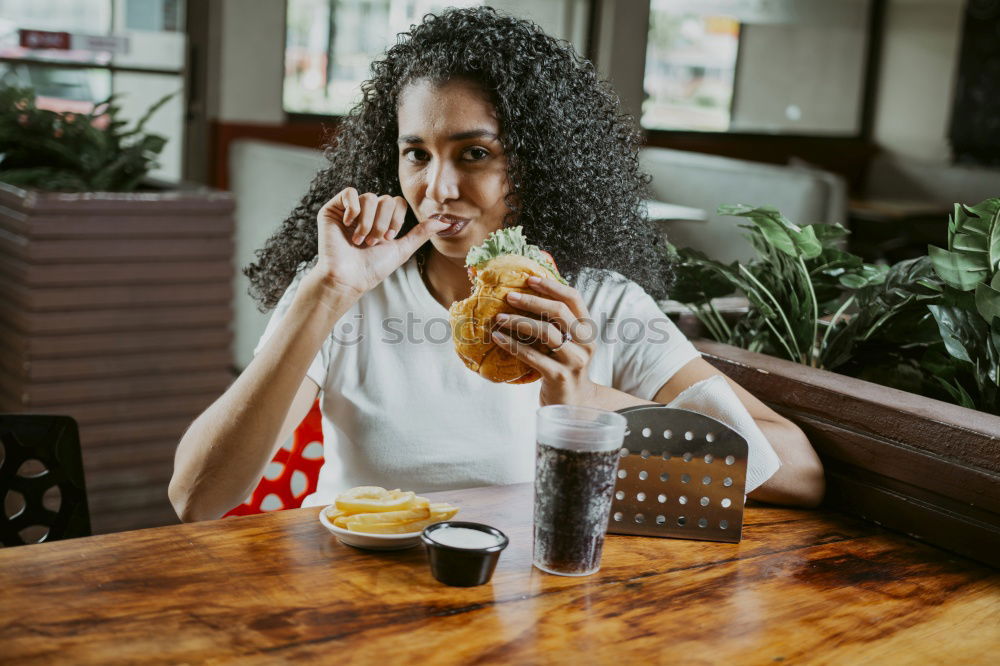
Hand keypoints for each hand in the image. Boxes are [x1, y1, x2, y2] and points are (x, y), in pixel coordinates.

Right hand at [311, 188, 449, 296]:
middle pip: (385, 199)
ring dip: (368, 223)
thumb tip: (446, 221)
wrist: (348, 278)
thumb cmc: (373, 268)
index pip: (397, 202)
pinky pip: (349, 193)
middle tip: (372, 242)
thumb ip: (422, 233)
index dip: (396, 219)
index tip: (389, 239)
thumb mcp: (402, 249)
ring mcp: (349, 211)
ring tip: (360, 240)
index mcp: (382, 220)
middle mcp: (366, 213)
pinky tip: (348, 224)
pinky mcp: (333, 210)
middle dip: (382, 224)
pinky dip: (353, 209)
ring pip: (369, 197)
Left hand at [491, 275, 600, 406]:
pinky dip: (513, 345)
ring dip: (519, 322)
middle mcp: (585, 343)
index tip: (530, 279)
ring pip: (546, 332)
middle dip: (532, 300)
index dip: (552, 286)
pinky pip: (532, 356)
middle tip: (509, 296)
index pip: (574, 298)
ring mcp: (574, 360)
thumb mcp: (568, 343)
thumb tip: (527, 295)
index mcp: (588, 329)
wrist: (574, 404)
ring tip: (499, 318)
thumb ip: (557, 324)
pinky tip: (498, 338)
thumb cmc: (565, 368)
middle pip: (559, 311)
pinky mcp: (559, 376)